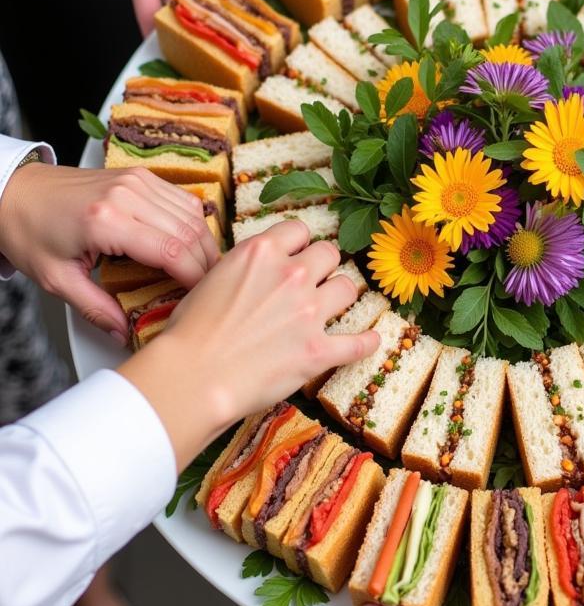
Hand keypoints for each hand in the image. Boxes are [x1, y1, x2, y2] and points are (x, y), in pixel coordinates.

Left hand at [0, 164, 217, 343]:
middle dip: (206, 265)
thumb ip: (96, 308)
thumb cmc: (28, 231)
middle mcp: (126, 195)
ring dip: (204, 244)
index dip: (195, 278)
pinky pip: (183, 200)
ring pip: (193, 215)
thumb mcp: (56, 279)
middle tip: (206, 290)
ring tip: (202, 270)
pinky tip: (189, 244)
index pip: (173, 252)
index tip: (198, 298)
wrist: (12, 191)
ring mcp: (136, 181)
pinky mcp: (140, 176)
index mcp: (105, 222)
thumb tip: (125, 332)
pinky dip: (193, 224)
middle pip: (190, 233)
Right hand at [119, 220, 379, 470]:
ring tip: (335, 304)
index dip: (299, 243)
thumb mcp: (213, 279)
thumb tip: (255, 271)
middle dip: (323, 265)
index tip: (297, 253)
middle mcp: (292, 275)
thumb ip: (244, 268)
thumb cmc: (189, 332)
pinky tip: (372, 340)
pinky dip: (367, 343)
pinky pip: (357, 343)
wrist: (193, 375)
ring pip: (348, 288)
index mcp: (263, 252)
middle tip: (315, 280)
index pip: (299, 230)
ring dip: (341, 295)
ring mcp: (309, 313)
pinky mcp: (318, 351)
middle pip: (329, 254)